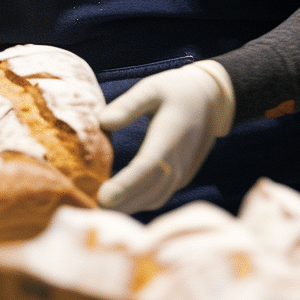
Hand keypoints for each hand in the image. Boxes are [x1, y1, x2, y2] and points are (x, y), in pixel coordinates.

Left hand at [96, 60, 234, 214]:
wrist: (211, 102)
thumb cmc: (176, 90)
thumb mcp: (151, 88)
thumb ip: (128, 105)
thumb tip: (102, 122)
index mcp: (169, 138)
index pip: (147, 168)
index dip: (126, 185)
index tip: (102, 198)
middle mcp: (178, 163)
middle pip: (149, 191)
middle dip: (120, 204)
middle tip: (89, 211)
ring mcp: (181, 174)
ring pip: (154, 199)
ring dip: (128, 208)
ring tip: (97, 211)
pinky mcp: (180, 178)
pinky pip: (158, 196)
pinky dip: (139, 204)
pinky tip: (117, 204)